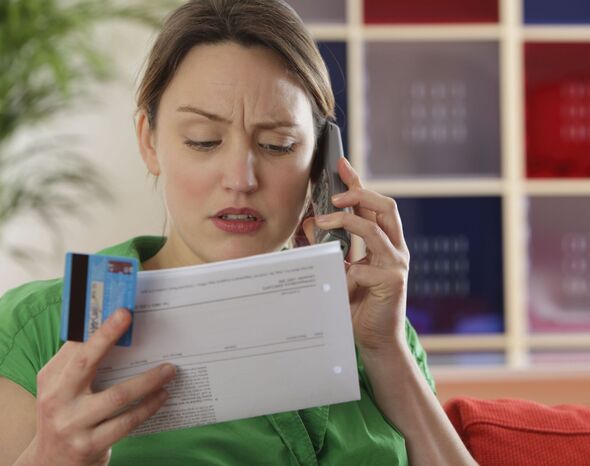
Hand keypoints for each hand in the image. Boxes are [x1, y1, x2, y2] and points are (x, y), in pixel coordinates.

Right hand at [23, 309, 175, 465]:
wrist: (50, 464)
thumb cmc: (67, 415)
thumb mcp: (63, 389)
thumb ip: (83, 364)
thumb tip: (118, 332)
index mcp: (51, 379)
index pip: (75, 346)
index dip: (99, 327)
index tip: (122, 310)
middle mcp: (57, 399)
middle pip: (86, 362)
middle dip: (107, 336)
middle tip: (131, 317)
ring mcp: (72, 424)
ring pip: (117, 396)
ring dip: (148, 380)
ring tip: (169, 370)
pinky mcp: (89, 445)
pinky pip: (126, 422)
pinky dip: (148, 407)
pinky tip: (162, 396)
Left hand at [303, 157, 409, 355]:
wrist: (376, 340)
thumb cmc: (359, 304)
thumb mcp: (341, 270)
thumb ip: (332, 247)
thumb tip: (311, 222)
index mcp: (384, 243)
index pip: (373, 205)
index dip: (359, 182)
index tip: (341, 163)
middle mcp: (395, 249)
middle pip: (385, 207)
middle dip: (360, 193)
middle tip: (336, 194)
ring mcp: (397, 264)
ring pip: (376, 229)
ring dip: (347, 221)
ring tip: (322, 222)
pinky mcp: (393, 282)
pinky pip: (363, 268)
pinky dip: (345, 272)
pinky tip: (339, 284)